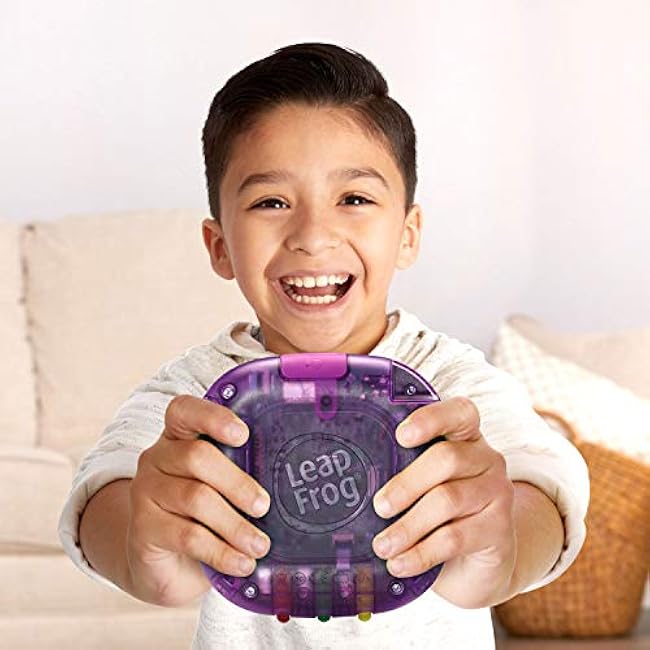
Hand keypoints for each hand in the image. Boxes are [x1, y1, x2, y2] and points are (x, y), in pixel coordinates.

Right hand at [126, 395, 271, 606]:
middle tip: (264, 506)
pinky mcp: (142, 529)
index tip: (243, 434)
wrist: (165, 565)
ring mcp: (146, 492)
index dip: (213, 417)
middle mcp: (157, 458)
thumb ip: (241, 473)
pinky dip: (221, 551)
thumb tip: (288, 482)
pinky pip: (188, 536)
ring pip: (195, 499)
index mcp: (178, 437)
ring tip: (260, 544)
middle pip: (197, 457)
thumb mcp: (220, 488)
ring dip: (235, 524)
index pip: (184, 411)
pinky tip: (242, 562)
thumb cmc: (204, 516)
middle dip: (237, 483)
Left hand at [371, 396, 515, 608]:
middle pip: (446, 459)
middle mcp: (486, 458)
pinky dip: (421, 553)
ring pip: (447, 500)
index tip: (401, 436)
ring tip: (382, 545)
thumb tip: (358, 483)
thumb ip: (404, 472)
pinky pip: (454, 538)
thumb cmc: (440, 513)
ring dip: (408, 526)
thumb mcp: (425, 486)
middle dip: (406, 484)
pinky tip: (400, 563)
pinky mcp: (499, 529)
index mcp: (465, 436)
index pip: (459, 413)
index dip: (431, 419)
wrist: (479, 562)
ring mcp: (497, 492)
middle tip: (379, 506)